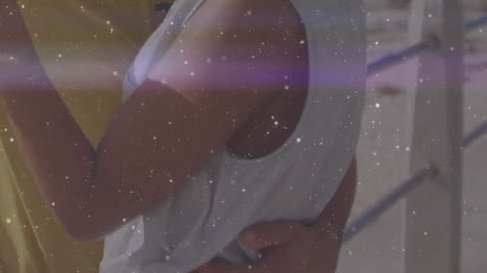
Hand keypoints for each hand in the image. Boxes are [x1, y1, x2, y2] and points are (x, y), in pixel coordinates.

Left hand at [190, 221, 340, 272]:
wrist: (323, 258)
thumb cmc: (306, 243)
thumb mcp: (293, 232)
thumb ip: (270, 233)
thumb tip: (243, 236)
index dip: (205, 270)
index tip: (185, 263)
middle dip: (204, 272)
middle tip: (177, 265)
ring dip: (214, 271)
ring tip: (189, 265)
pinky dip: (223, 270)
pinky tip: (209, 265)